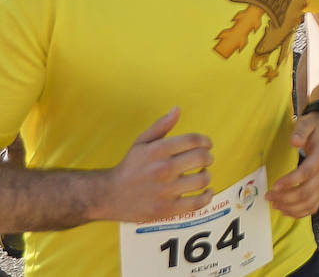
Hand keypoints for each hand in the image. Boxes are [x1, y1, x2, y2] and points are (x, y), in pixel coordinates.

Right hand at [98, 108, 213, 222]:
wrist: (109, 195)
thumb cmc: (129, 167)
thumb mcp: (141, 142)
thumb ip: (161, 125)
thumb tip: (177, 109)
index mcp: (158, 150)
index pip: (193, 140)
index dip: (205, 141)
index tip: (207, 145)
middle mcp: (163, 168)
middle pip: (201, 158)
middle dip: (208, 157)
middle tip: (206, 160)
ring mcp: (166, 190)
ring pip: (202, 180)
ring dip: (207, 175)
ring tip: (203, 175)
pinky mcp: (167, 209)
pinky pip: (197, 203)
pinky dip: (207, 196)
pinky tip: (207, 191)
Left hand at [266, 114, 318, 217]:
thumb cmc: (314, 128)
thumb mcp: (307, 122)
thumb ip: (301, 130)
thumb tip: (294, 141)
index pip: (307, 172)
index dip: (290, 181)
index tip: (274, 186)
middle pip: (307, 192)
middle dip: (286, 197)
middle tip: (268, 196)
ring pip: (310, 203)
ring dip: (291, 207)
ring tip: (274, 204)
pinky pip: (313, 206)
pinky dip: (300, 212)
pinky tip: (286, 210)